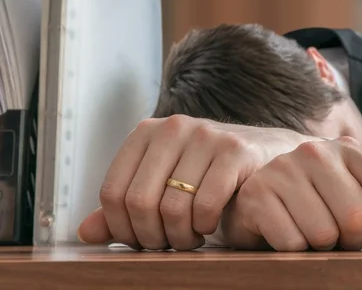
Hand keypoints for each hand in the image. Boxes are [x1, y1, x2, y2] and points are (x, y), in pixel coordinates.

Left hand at [77, 115, 317, 249]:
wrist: (265, 153)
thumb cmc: (209, 173)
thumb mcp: (164, 184)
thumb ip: (126, 206)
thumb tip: (86, 232)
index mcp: (147, 132)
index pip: (112, 192)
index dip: (121, 228)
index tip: (140, 240)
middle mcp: (173, 127)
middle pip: (139, 201)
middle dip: (152, 236)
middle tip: (168, 244)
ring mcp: (206, 135)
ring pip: (172, 207)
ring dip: (179, 236)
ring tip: (190, 237)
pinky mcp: (235, 150)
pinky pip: (206, 205)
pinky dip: (204, 226)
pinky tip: (210, 224)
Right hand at [220, 137, 361, 250]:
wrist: (262, 200)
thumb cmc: (320, 206)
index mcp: (350, 150)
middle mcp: (316, 151)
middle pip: (359, 218)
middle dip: (352, 242)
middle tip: (337, 236)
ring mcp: (283, 169)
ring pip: (324, 234)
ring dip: (321, 248)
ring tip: (309, 232)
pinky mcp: (257, 194)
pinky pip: (292, 242)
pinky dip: (294, 251)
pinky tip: (287, 233)